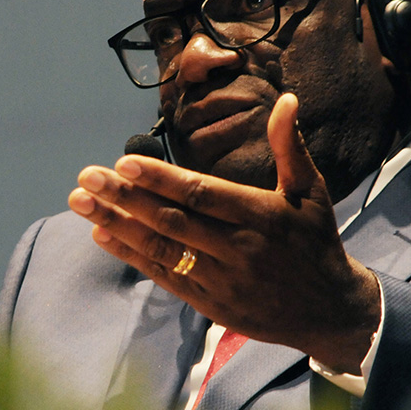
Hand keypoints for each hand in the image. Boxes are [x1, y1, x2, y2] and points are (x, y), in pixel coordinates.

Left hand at [68, 93, 380, 372]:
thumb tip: (285, 98)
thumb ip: (290, 145)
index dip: (160, 180)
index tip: (123, 162)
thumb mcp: (311, 191)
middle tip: (86, 178)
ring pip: (162, 249)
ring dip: (116, 225)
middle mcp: (238, 249)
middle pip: (173, 222)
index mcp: (260, 216)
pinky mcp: (211, 304)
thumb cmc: (316, 240)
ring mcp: (222, 280)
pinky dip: (132, 256)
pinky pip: (165, 276)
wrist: (329, 310)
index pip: (202, 195)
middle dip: (125, 199)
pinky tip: (102, 234)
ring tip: (80, 203)